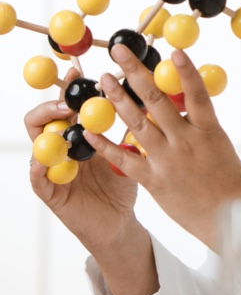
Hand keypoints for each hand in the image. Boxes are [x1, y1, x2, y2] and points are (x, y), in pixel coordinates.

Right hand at [26, 68, 138, 252]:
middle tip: (71, 99)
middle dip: (55, 103)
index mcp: (81, 135)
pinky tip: (45, 159)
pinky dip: (39, 166)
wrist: (121, 222)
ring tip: (62, 118)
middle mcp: (63, 148)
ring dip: (47, 128)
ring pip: (37, 143)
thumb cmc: (125, 183)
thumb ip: (131, 126)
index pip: (70, 105)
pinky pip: (38, 178)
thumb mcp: (130, 150)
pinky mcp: (51, 193)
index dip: (71, 88)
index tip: (79, 72)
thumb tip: (150, 96)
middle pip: (46, 117)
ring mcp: (53, 169)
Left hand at [84, 45, 240, 251]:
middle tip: (120, 51)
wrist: (229, 218)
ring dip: (117, 99)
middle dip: (135, 72)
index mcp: (208, 130)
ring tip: (102, 79)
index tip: (172, 49)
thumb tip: (175, 98)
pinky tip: (90, 129)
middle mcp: (186, 141)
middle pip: (156, 101)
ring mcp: (168, 161)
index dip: (185, 70)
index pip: (196, 93)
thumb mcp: (218, 143)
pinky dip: (105, 144)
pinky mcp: (153, 181)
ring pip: (136, 123)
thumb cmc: (228, 178)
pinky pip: (124, 159)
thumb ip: (196, 122)